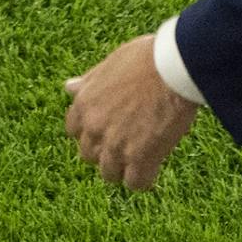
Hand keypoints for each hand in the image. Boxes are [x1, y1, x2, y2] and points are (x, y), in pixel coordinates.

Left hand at [63, 34, 199, 191]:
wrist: (173, 66)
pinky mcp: (141, 158)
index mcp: (84, 104)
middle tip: (126, 140)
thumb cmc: (145, 58)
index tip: (106, 127)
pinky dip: (144, 178)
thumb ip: (89, 82)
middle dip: (104, 150)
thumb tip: (68, 87)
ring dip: (123, 167)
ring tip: (141, 153)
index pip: (73, 130)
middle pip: (89, 155)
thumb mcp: (109, 64)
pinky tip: (155, 163)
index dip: (90, 130)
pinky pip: (135, 183)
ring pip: (109, 173)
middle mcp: (94, 128)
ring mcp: (116, 146)